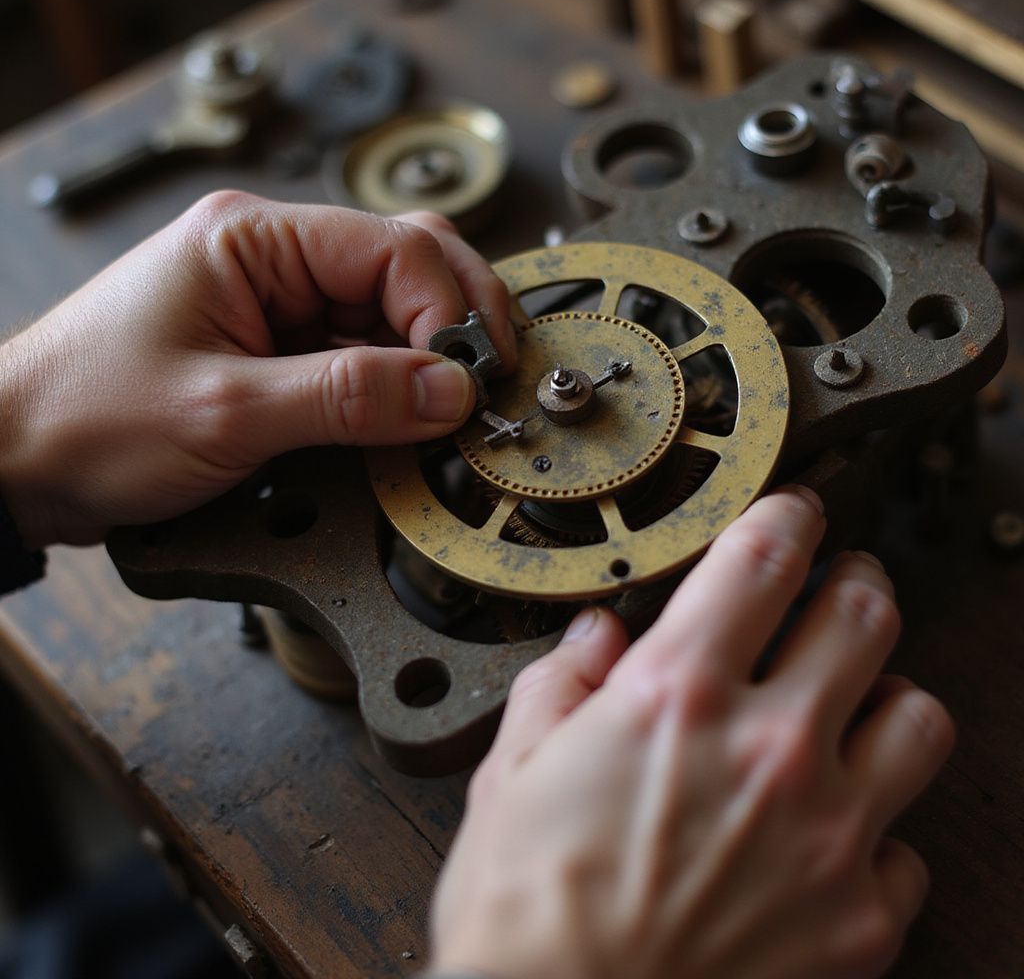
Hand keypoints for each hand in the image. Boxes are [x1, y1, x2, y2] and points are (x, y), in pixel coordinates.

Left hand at [0, 192, 514, 546]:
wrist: (13, 462)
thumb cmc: (85, 417)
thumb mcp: (226, 412)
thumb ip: (348, 398)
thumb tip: (450, 390)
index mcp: (253, 236)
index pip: (394, 249)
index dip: (448, 313)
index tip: (472, 381)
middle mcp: (273, 257)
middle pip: (407, 267)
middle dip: (459, 322)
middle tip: (492, 383)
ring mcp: (278, 303)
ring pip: (391, 315)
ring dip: (432, 359)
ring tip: (458, 412)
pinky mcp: (278, 349)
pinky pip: (360, 355)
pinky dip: (396, 387)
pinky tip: (413, 420)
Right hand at [430, 487, 953, 978]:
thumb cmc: (528, 917)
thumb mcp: (513, 772)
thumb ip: (560, 683)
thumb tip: (595, 640)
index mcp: (676, 696)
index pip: (763, 558)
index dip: (787, 515)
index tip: (794, 513)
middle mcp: (767, 750)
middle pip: (863, 615)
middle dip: (854, 582)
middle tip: (838, 587)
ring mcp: (827, 836)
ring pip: (919, 718)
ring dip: (886, 695)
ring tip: (853, 703)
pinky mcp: (858, 923)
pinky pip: (906, 851)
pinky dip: (876, 832)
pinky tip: (834, 838)